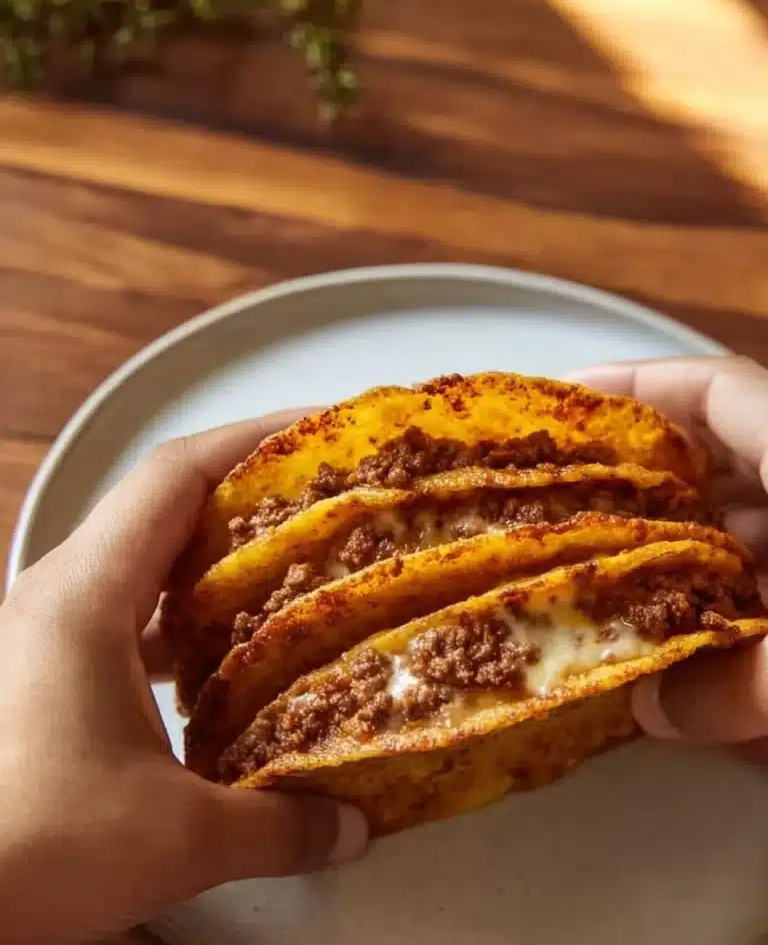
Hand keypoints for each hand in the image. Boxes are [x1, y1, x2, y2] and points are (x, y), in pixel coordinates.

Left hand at [0, 414, 368, 944]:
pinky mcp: (46, 670)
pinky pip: (129, 613)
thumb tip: (351, 828)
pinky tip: (227, 656)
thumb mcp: (173, 838)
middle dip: (246, 493)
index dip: (250, 438)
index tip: (316, 428)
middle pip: (163, 507)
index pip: (174, 475)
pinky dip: (184, 614)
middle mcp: (61, 595)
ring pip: (145, 562)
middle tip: (324, 499)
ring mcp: (48, 631)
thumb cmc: (24, 849)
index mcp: (84, 596)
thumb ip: (277, 827)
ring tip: (292, 568)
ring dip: (216, 557)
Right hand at [569, 356, 767, 752]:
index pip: (713, 386)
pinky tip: (695, 615)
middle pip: (718, 449)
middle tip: (564, 498)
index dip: (636, 383)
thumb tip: (651, 711)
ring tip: (612, 564)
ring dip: (684, 534)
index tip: (559, 403)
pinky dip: (731, 576)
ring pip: (744, 509)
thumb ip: (743, 686)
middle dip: (643, 473)